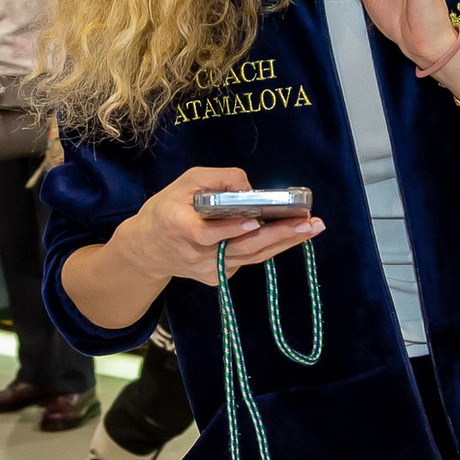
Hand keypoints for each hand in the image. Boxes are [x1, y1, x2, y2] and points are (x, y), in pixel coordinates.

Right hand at [109, 167, 322, 288]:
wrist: (148, 250)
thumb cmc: (167, 209)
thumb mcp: (184, 183)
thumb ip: (217, 180)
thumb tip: (250, 187)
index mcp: (178, 227)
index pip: (205, 235)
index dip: (229, 230)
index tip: (254, 221)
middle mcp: (195, 255)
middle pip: (241, 248)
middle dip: (278, 234)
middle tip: (308, 223)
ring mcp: (207, 271)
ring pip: (251, 257)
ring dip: (284, 242)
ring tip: (312, 228)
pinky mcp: (217, 279)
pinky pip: (248, 260)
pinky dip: (270, 246)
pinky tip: (293, 234)